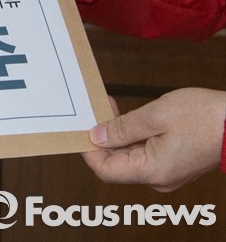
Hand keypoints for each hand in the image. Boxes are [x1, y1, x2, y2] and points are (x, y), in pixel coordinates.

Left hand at [82, 88, 225, 191]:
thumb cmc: (206, 117)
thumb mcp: (156, 115)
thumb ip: (123, 128)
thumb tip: (97, 136)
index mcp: (152, 171)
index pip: (105, 169)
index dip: (88, 150)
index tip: (81, 128)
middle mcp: (158, 178)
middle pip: (116, 163)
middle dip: (103, 138)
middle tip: (96, 110)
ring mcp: (168, 172)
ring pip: (131, 157)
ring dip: (118, 135)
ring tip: (112, 108)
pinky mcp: (175, 164)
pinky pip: (146, 154)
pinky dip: (134, 137)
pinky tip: (131, 118)